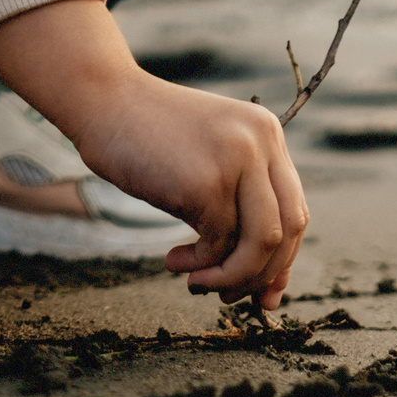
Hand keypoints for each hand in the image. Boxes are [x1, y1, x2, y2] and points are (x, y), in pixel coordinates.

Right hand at [0, 0, 309, 309]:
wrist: (101, 101)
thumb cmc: (146, 139)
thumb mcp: (207, 161)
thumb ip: (238, 203)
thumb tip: (267, 283)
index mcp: (267, 134)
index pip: (295, 210)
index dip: (282, 259)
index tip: (261, 290)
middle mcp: (261, 143)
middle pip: (289, 230)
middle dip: (262, 274)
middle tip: (228, 295)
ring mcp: (236, 161)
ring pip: (261, 244)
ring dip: (232, 277)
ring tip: (199, 285)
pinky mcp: (205, 183)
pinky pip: (218, 245)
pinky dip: (200, 266)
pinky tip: (174, 261)